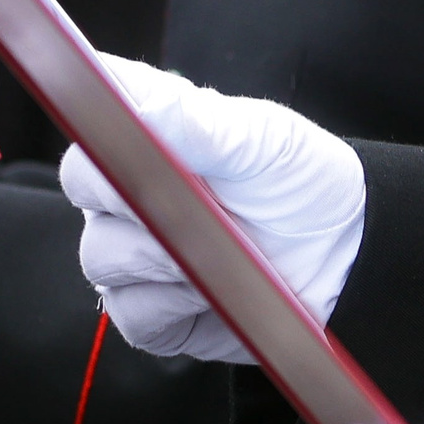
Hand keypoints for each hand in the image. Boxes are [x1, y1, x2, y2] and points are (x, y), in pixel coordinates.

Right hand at [61, 54, 364, 362]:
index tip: (124, 134)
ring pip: (101, 255)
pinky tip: (212, 289)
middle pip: (83, 183)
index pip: (92, 112)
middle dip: (133, 197)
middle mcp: (130, 187)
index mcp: (151, 131)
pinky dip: (172, 305)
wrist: (341, 254)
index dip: (97, 120)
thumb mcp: (261, 139)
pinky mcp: (150, 311)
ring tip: (219, 249)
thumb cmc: (298, 180)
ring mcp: (134, 249)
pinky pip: (130, 312)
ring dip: (160, 257)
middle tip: (192, 203)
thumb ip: (199, 124)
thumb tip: (142, 110)